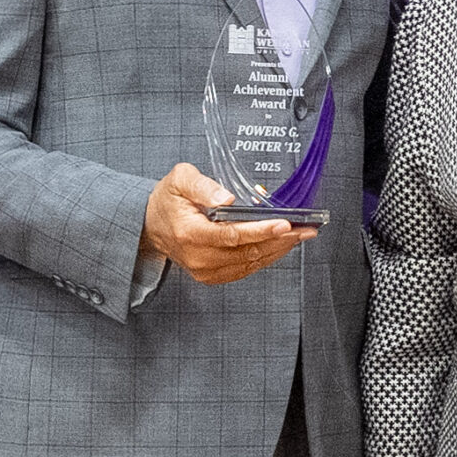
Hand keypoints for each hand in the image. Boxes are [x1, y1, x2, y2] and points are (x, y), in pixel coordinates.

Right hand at [142, 162, 317, 285]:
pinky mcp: (212, 276)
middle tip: (305, 229)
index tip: (284, 224)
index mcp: (190, 233)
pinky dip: (265, 257)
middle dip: (280, 240)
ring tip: (300, 236)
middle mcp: (198, 257)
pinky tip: (280, 246)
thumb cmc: (167, 200)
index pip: (232, 235)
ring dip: (278, 250)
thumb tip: (226, 197)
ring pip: (250, 263)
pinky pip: (245, 269)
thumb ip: (202, 185)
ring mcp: (205, 270)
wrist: (150, 226)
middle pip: (246, 251)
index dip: (261, 231)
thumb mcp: (179, 180)